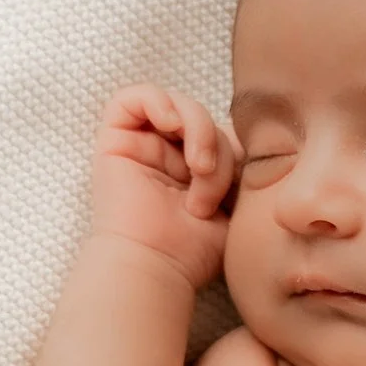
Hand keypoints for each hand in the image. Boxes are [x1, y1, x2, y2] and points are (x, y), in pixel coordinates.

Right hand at [88, 83, 238, 292]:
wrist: (156, 266)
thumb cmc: (193, 251)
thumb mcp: (235, 203)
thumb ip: (243, 167)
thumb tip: (251, 138)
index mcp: (194, 174)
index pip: (222, 133)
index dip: (237, 147)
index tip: (243, 183)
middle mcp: (166, 158)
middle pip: (204, 118)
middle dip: (219, 147)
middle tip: (213, 179)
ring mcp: (140, 150)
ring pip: (178, 105)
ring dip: (198, 130)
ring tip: (198, 167)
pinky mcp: (114, 143)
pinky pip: (132, 98)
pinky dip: (157, 101)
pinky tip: (169, 123)